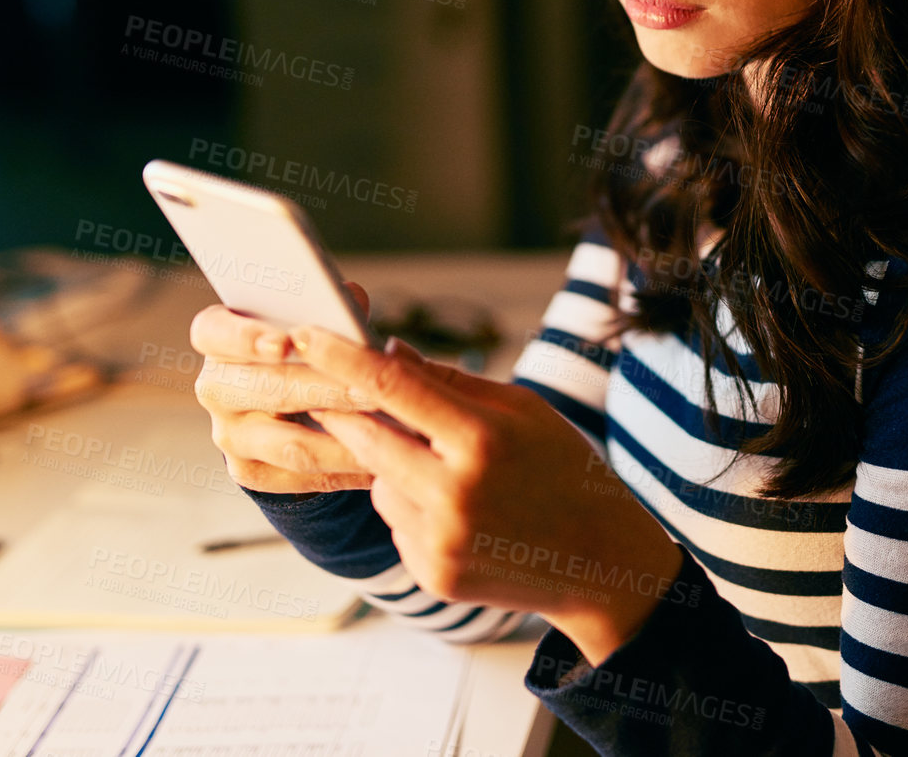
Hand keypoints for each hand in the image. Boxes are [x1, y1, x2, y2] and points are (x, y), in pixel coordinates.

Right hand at [189, 281, 377, 493]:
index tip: (284, 344)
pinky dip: (346, 470)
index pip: (213, 333)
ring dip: (346, 438)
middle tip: (373, 390)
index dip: (245, 337)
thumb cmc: (305, 345)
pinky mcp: (249, 470)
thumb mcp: (310, 318)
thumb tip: (351, 302)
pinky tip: (382, 462)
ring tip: (391, 431)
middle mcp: (215, 387)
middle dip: (328, 390)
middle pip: (269, 390)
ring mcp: (228, 434)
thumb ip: (327, 307)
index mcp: (217, 337)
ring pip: (291, 444)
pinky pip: (302, 477)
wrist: (289, 402)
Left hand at [287, 325, 686, 664]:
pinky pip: (394, 522)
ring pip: (377, 481)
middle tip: (326, 388)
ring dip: (389, 463)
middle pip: (366, 436)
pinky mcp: (432, 573)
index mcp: (483, 439)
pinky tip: (458, 510)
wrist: (600, 561)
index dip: (341, 356)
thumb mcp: (523, 409)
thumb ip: (450, 381)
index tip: (306, 334)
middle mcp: (455, 492)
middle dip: (343, 409)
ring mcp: (440, 539)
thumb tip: (385, 352)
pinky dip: (410, 506)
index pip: (392, 385)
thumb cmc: (564, 469)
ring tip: (444, 467)